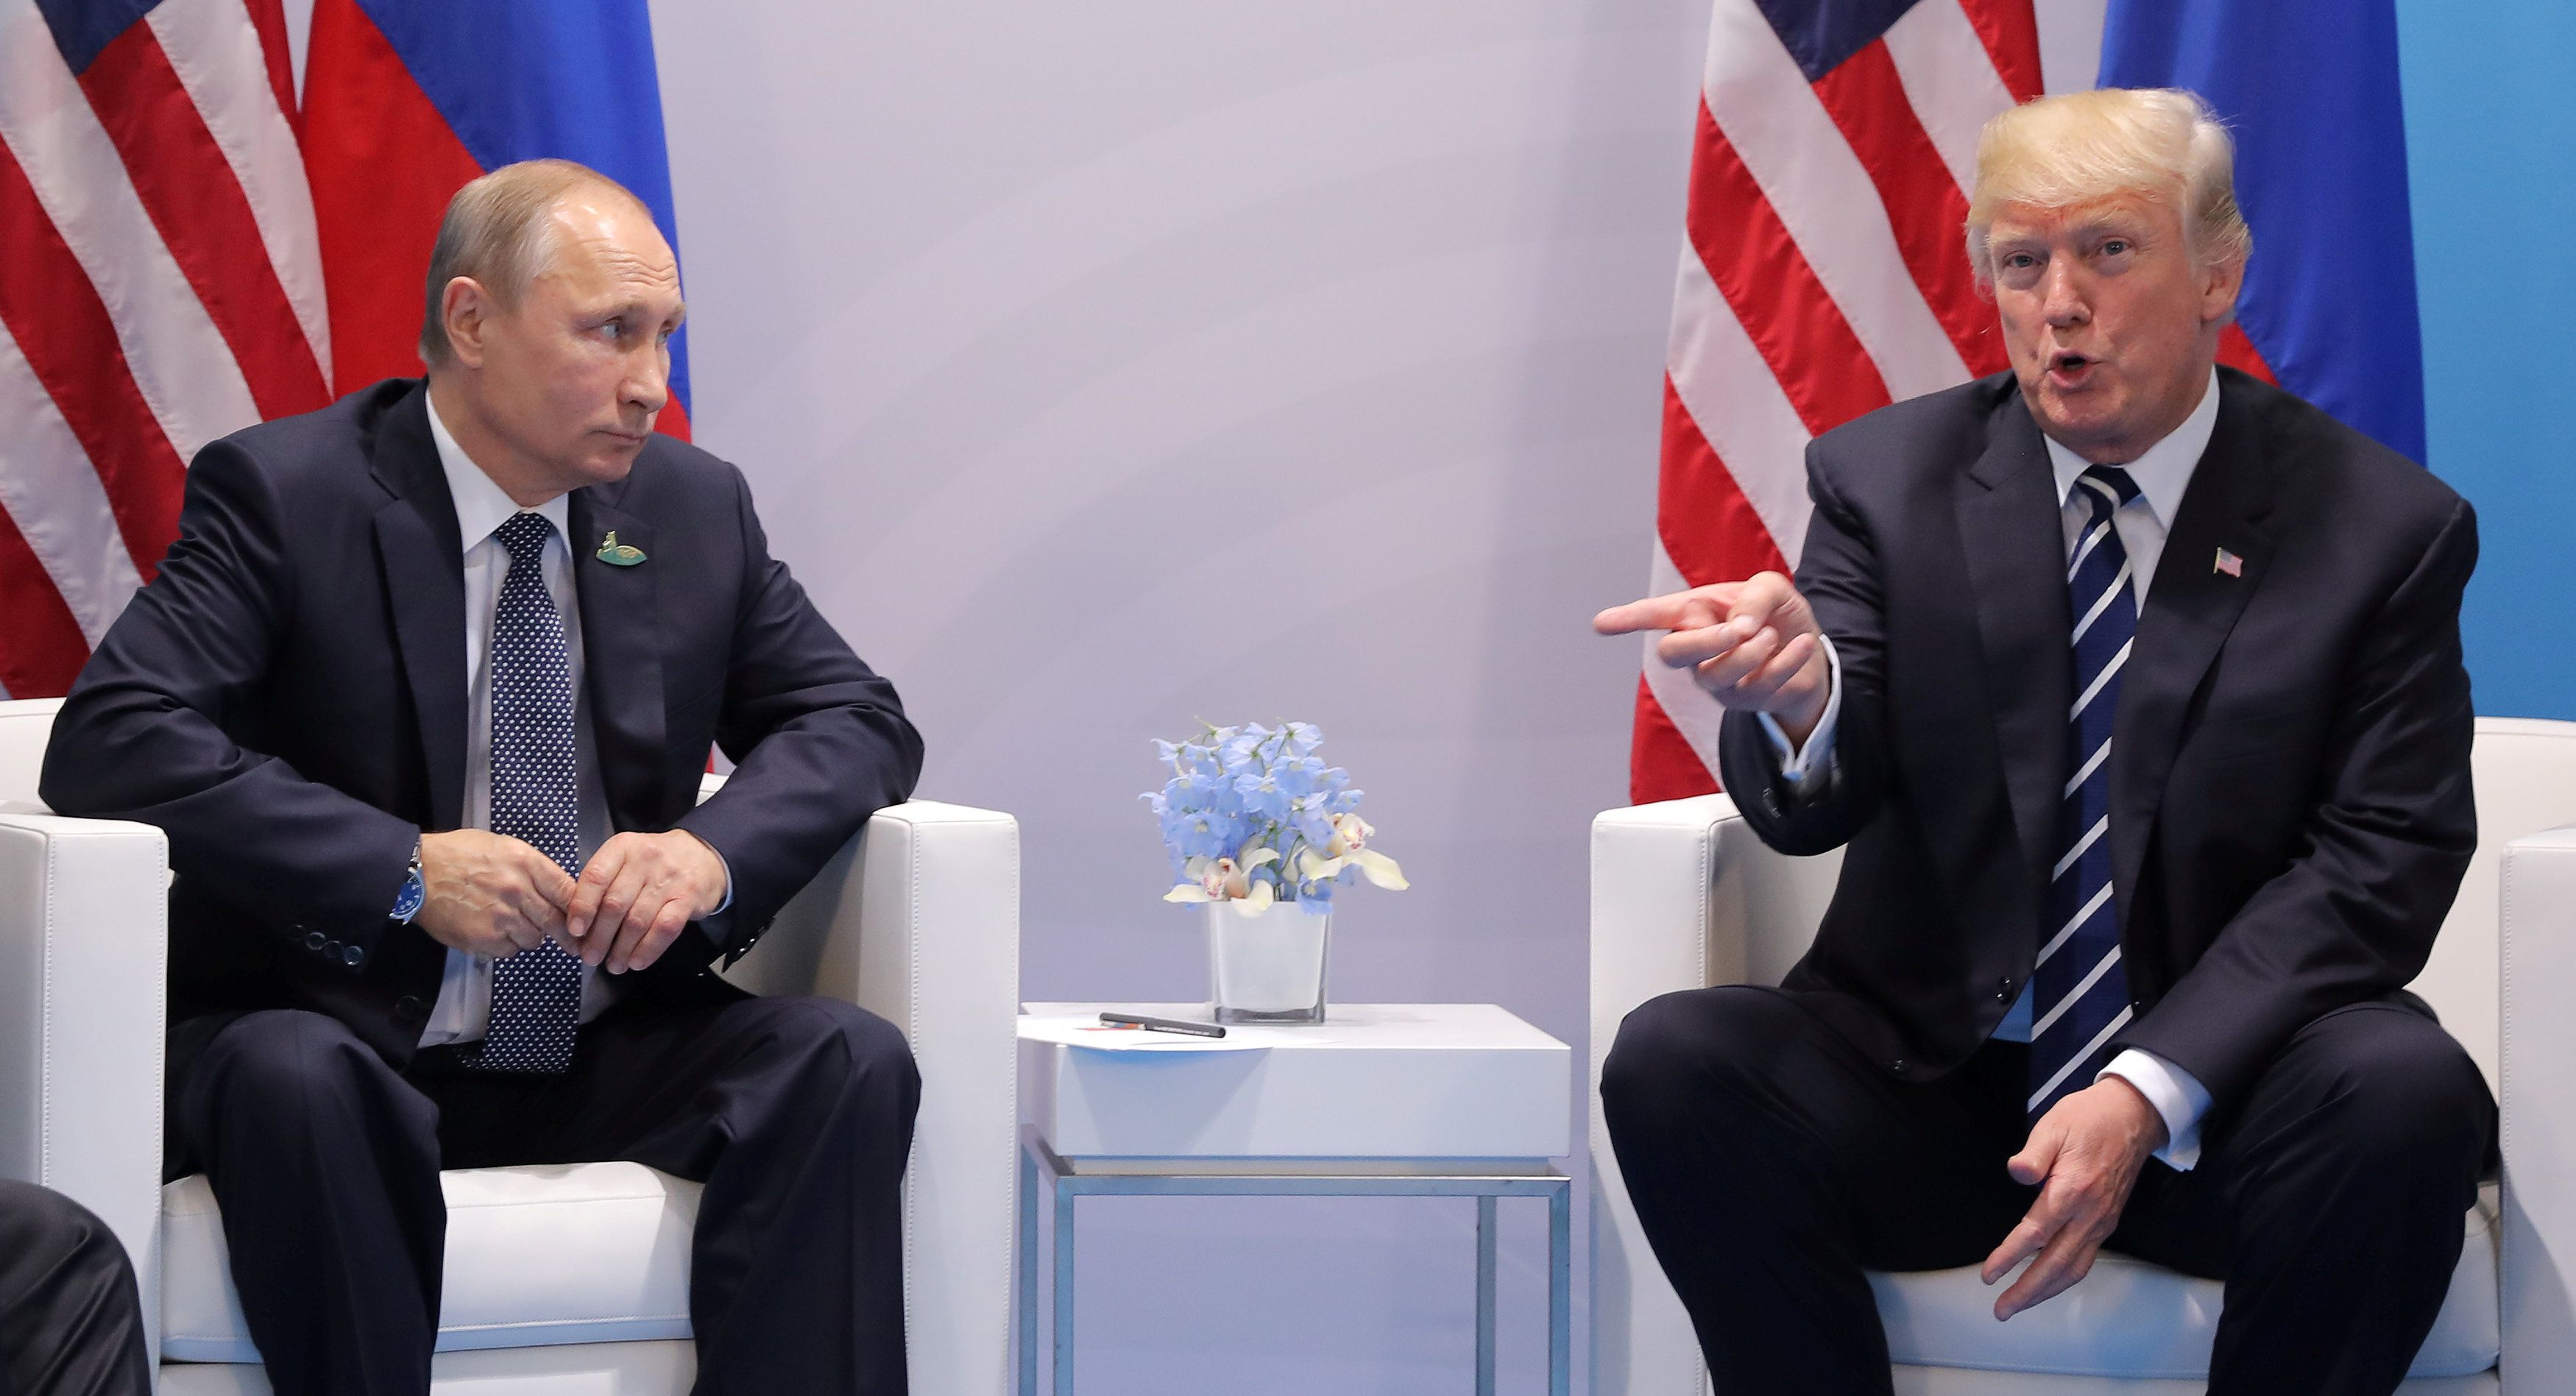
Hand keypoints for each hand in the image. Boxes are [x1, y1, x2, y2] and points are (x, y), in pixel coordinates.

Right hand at [414, 829, 575, 957]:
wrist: (416, 873)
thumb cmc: (459, 855)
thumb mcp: (502, 847)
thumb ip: (532, 868)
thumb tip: (557, 890)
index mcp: (526, 862)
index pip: (567, 890)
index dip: (579, 908)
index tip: (585, 920)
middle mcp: (518, 889)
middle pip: (557, 920)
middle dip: (568, 935)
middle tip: (575, 944)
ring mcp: (502, 916)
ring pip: (534, 939)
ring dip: (529, 936)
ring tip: (512, 926)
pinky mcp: (485, 938)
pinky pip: (509, 950)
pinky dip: (505, 946)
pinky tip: (492, 932)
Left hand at [565, 830, 727, 974]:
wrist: (702, 855)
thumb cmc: (653, 864)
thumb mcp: (625, 860)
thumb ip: (602, 884)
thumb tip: (578, 926)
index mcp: (622, 848)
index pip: (596, 877)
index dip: (582, 906)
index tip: (575, 931)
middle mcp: (645, 859)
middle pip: (615, 904)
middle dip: (599, 937)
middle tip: (590, 957)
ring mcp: (669, 878)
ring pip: (638, 920)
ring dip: (622, 949)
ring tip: (613, 965)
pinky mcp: (689, 897)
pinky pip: (665, 928)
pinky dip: (648, 949)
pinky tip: (637, 962)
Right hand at [1593, 572, 1829, 742]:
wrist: (1810, 648)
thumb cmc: (1776, 614)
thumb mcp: (1772, 588)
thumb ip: (1754, 596)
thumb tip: (1741, 626)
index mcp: (1694, 613)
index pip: (1655, 614)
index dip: (1627, 619)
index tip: (1600, 624)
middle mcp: (1696, 650)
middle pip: (1673, 654)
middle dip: (1704, 642)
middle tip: (1738, 630)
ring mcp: (1716, 679)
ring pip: (1714, 674)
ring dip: (1749, 652)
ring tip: (1771, 634)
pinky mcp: (1744, 700)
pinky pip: (1759, 685)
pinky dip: (1786, 661)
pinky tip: (1801, 644)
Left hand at [1980, 1077, 2167, 1320]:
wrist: (2132, 1117)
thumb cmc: (2087, 1119)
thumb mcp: (2053, 1125)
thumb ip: (2033, 1154)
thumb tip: (2017, 1173)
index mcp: (2071, 1190)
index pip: (2035, 1233)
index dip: (2010, 1257)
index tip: (1989, 1275)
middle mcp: (2089, 1214)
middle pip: (2055, 1263)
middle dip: (2027, 1291)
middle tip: (2000, 1310)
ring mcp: (2102, 1221)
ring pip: (2073, 1268)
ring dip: (2046, 1291)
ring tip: (2019, 1305)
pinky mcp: (2107, 1222)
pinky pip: (2085, 1259)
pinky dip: (2064, 1278)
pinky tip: (2047, 1284)